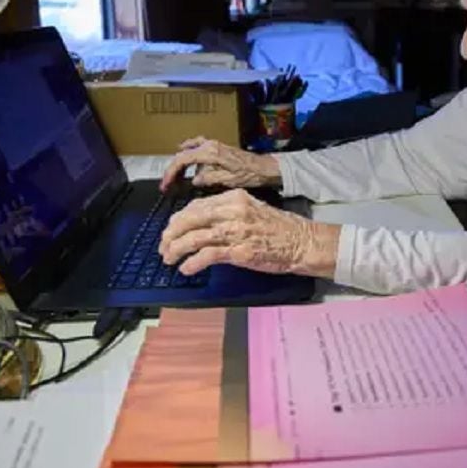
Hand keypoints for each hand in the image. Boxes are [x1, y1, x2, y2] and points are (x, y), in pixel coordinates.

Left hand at [158, 189, 339, 277]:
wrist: (303, 242)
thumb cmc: (281, 228)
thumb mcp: (253, 209)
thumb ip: (228, 212)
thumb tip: (203, 223)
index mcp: (234, 198)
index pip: (196, 206)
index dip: (179, 219)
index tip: (171, 229)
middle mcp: (232, 211)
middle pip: (189, 219)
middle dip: (171, 234)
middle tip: (163, 246)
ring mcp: (235, 231)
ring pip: (194, 237)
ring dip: (176, 249)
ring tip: (168, 259)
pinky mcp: (239, 252)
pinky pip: (206, 256)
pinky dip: (192, 263)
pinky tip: (185, 269)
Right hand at [159, 137, 280, 191]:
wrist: (266, 167)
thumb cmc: (251, 174)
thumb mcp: (229, 180)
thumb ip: (209, 178)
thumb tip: (194, 180)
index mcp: (211, 152)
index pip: (183, 160)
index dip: (171, 173)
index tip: (165, 186)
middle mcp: (210, 146)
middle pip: (183, 156)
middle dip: (172, 170)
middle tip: (166, 185)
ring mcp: (213, 145)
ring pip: (188, 151)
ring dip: (180, 164)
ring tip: (174, 179)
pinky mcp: (217, 148)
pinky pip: (197, 147)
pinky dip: (188, 151)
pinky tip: (184, 154)